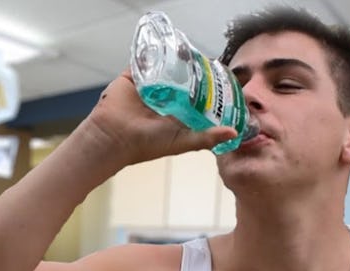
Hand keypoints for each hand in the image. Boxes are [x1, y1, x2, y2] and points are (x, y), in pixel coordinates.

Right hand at [80, 68, 237, 166]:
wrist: (115, 137)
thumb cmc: (148, 144)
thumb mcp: (184, 141)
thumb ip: (207, 137)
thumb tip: (234, 133)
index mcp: (175, 113)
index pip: (196, 97)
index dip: (208, 88)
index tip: (221, 78)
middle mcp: (163, 99)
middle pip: (182, 80)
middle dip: (194, 72)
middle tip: (208, 61)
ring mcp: (148, 87)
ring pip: (166, 68)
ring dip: (176, 60)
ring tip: (190, 53)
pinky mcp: (133, 77)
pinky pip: (145, 60)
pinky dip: (154, 53)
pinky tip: (167, 47)